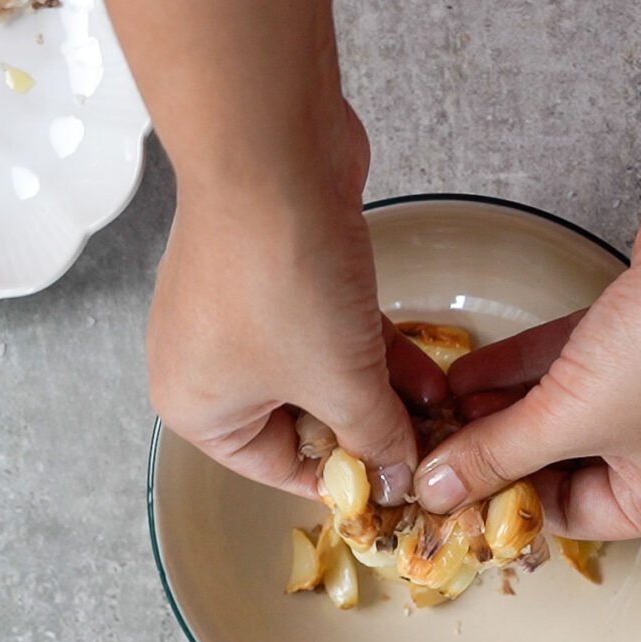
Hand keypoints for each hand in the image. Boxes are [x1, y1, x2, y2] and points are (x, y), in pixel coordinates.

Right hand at [146, 105, 446, 503]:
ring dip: (384, 392)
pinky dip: (373, 350)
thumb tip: (396, 479)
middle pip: (305, 422)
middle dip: (372, 432)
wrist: (273, 153)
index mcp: (198, 408)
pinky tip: (430, 373)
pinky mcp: (278, 274)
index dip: (346, 481)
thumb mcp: (340, 384)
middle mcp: (209, 366)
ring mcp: (242, 315)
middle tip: (428, 447)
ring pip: (323, 374)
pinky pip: (329, 331)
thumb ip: (374, 439)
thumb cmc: (284, 283)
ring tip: (442, 412)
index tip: (397, 489)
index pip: (278, 469)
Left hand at [413, 184, 640, 538]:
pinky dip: (521, 369)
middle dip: (499, 450)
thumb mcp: (568, 420)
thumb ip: (497, 455)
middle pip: (561, 464)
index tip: (454, 490)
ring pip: (562, 412)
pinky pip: (570, 367)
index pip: (568, 515)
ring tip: (444, 408)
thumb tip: (441, 490)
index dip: (505, 502)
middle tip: (442, 447)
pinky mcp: (638, 338)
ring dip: (502, 408)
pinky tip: (468, 371)